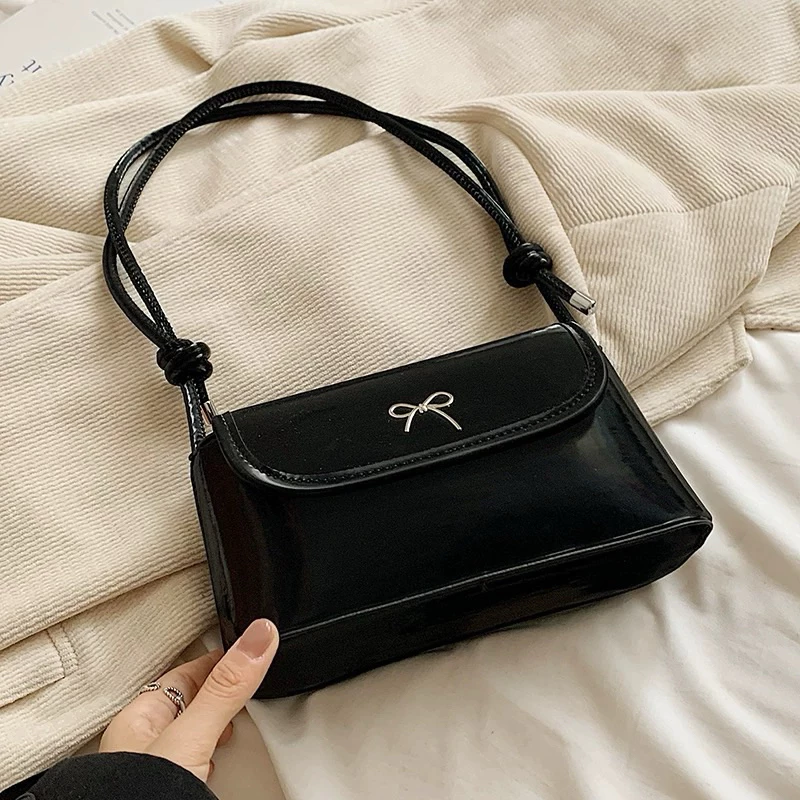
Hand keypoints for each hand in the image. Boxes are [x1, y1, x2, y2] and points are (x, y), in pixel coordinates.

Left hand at [100, 619, 277, 781]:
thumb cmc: (141, 798)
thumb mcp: (193, 734)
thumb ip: (227, 688)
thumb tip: (258, 637)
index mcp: (140, 717)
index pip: (187, 672)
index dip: (220, 658)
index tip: (251, 648)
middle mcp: (145, 743)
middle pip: (191, 702)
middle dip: (221, 693)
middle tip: (251, 683)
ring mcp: (159, 770)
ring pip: (194, 733)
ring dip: (217, 727)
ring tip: (238, 722)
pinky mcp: (174, 791)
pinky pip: (197, 762)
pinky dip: (212, 757)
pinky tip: (219, 763)